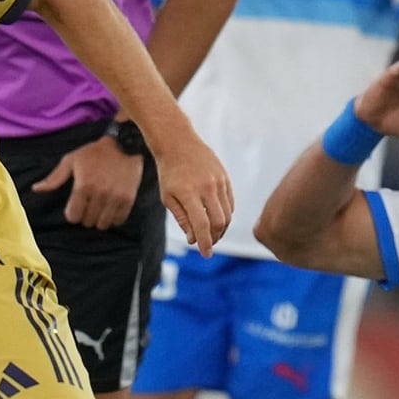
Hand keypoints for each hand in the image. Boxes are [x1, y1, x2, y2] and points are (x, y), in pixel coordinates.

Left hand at [30, 136, 143, 229]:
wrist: (124, 145)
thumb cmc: (94, 153)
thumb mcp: (71, 160)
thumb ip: (54, 178)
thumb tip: (36, 189)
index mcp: (83, 185)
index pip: (73, 216)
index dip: (72, 214)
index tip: (75, 207)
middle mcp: (99, 193)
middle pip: (87, 221)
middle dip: (85, 216)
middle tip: (88, 206)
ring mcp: (115, 197)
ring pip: (102, 224)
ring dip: (99, 219)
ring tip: (99, 209)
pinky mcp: (128, 199)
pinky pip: (118, 220)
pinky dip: (113, 218)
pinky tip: (110, 209)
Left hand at [153, 132, 233, 255]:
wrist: (178, 143)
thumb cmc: (169, 172)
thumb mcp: (168, 197)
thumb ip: (183, 219)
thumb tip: (194, 239)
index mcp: (189, 193)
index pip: (202, 225)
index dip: (205, 243)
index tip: (206, 255)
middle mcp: (207, 187)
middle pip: (219, 222)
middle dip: (215, 238)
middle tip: (208, 244)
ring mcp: (218, 181)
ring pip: (227, 214)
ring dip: (221, 229)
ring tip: (212, 234)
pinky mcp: (225, 178)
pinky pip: (230, 202)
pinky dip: (226, 215)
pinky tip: (217, 220)